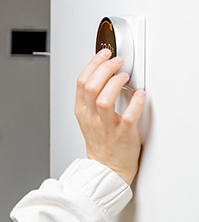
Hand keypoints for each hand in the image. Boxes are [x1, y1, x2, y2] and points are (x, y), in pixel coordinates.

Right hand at [75, 49, 145, 185]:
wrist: (107, 167)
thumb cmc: (101, 142)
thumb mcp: (88, 117)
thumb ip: (92, 97)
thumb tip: (103, 73)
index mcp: (81, 111)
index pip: (81, 81)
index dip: (93, 64)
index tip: (104, 54)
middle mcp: (92, 117)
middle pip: (91, 86)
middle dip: (105, 68)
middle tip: (117, 62)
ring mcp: (106, 126)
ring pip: (104, 99)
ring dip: (116, 83)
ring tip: (125, 76)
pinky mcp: (123, 134)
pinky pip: (128, 116)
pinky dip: (136, 103)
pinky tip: (140, 94)